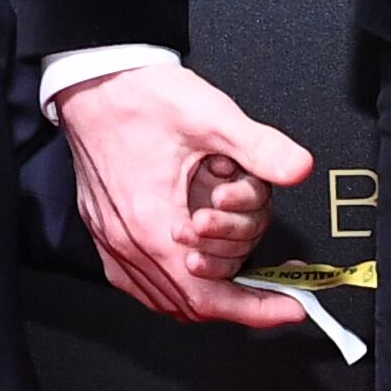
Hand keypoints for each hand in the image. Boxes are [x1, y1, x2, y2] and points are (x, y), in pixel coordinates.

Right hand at [53, 61, 313, 328]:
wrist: (92, 81)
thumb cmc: (140, 98)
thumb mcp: (210, 115)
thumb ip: (259, 147)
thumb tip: (298, 168)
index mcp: (153, 223)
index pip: (210, 297)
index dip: (255, 309)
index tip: (288, 307)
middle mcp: (128, 243)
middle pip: (191, 303)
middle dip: (239, 298)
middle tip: (275, 285)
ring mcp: (112, 241)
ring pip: (165, 298)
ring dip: (208, 293)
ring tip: (242, 278)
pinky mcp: (104, 232)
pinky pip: (141, 282)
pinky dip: (175, 284)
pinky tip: (195, 267)